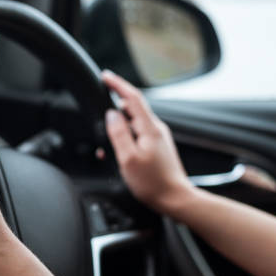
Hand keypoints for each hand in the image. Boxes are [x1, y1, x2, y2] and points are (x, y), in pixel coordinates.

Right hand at [102, 70, 195, 214]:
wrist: (176, 199)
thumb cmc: (153, 183)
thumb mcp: (129, 158)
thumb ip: (119, 133)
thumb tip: (111, 114)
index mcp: (150, 128)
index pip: (132, 97)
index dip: (118, 84)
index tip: (106, 76)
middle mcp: (156, 129)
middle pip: (132, 109)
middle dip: (114, 111)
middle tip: (99, 122)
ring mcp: (158, 137)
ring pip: (133, 123)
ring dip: (118, 129)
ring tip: (107, 148)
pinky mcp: (157, 146)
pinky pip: (137, 135)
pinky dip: (125, 138)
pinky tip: (119, 153)